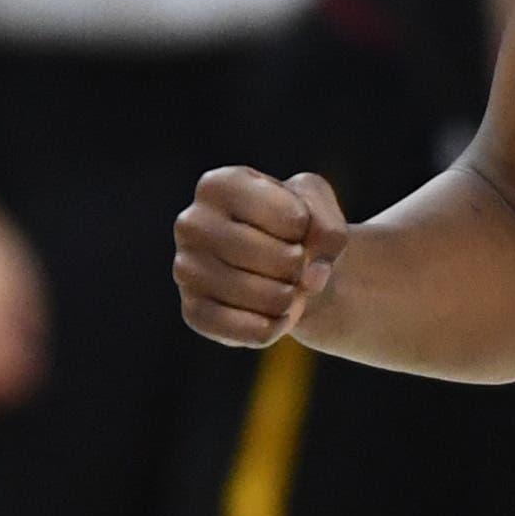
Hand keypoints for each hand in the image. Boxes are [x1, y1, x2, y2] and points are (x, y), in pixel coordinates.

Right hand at [173, 167, 348, 348]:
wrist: (280, 264)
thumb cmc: (294, 225)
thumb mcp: (319, 206)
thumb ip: (328, 227)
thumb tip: (312, 277)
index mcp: (219, 184)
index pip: (292, 218)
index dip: (308, 228)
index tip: (297, 224)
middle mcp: (192, 223)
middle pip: (278, 259)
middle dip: (300, 266)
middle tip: (292, 261)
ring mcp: (186, 270)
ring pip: (265, 298)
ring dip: (290, 297)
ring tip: (283, 285)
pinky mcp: (193, 312)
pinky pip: (251, 331)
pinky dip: (276, 326)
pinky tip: (273, 314)